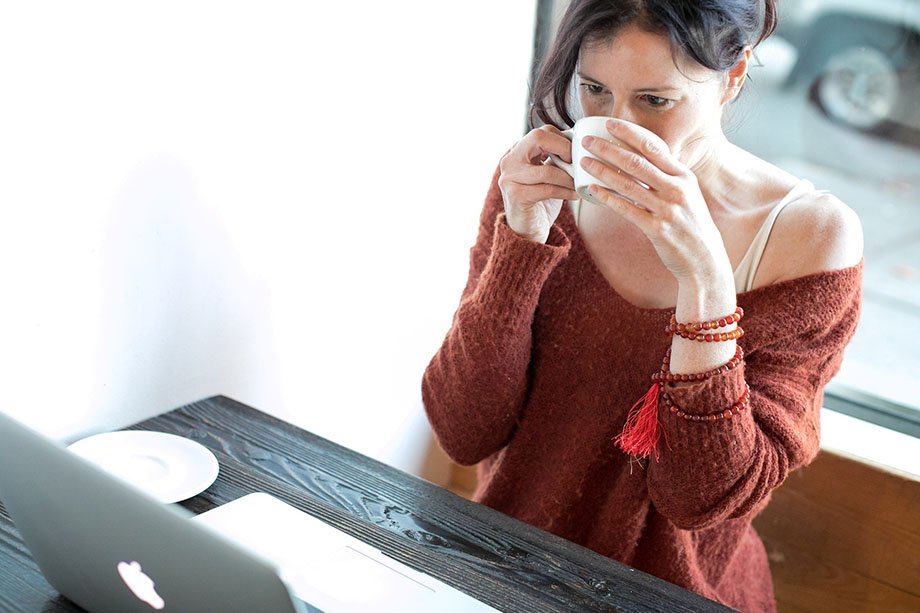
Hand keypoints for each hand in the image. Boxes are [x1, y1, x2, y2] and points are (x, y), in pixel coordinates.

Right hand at [498, 125, 579, 242]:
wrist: (527, 230)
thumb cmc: (541, 200)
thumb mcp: (547, 173)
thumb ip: (555, 157)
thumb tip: (579, 142)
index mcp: (517, 151)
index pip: (541, 132)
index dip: (562, 140)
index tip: (574, 155)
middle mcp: (509, 160)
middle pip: (538, 137)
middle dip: (564, 148)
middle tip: (576, 164)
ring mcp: (509, 178)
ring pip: (547, 170)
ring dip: (568, 177)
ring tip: (579, 183)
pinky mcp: (516, 196)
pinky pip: (548, 189)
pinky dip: (566, 191)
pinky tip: (575, 195)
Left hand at [579, 119, 731, 283]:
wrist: (704, 259)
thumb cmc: (690, 224)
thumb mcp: (686, 194)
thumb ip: (666, 177)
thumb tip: (640, 159)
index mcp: (683, 176)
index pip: (653, 146)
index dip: (630, 133)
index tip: (610, 123)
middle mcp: (676, 189)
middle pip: (637, 162)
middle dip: (608, 148)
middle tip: (587, 140)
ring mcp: (667, 209)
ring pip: (628, 184)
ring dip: (602, 171)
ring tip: (584, 162)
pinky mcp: (656, 229)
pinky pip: (627, 210)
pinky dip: (608, 198)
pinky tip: (593, 190)